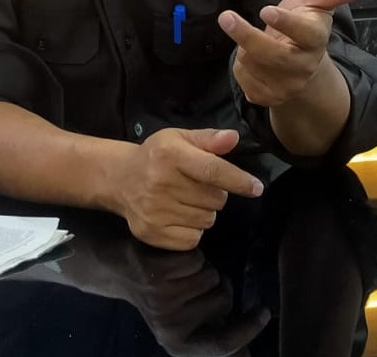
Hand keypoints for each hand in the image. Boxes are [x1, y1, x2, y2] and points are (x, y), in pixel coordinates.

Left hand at [110, 245, 268, 356]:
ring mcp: (160, 299)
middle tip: (191, 282)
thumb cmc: (159, 295)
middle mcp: (169, 326)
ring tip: (178, 270)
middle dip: (218, 285)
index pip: (224, 345)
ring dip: (202, 268)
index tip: (264, 313)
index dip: (249, 330)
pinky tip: (170, 258)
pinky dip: (189, 253)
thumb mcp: (183, 323)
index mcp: (178, 343)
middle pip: (224, 299)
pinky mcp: (153, 272)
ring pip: (211, 275)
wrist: (114, 267)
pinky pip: (196, 258)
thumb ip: (215, 337)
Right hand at [112, 128, 263, 250]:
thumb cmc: (156, 156)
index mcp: (170, 155)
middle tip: (197, 185)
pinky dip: (193, 230)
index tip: (256, 187)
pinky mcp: (153, 233)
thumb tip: (234, 138)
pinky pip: (193, 238)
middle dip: (215, 193)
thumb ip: (208, 139)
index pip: (213, 170)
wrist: (120, 179)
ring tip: (186, 199)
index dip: (238, 180)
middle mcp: (161, 183)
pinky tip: (179, 215)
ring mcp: (156, 211)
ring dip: (204, 211)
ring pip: (207, 220)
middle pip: (215, 199)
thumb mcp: (179, 138)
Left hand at [220, 0, 374, 108]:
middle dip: (247, 36)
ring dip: (245, 46)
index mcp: (315, 40)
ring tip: (254, 36)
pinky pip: (242, 76)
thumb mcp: (318, 3)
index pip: (304, 33)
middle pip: (272, 55)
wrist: (300, 65)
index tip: (267, 10)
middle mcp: (302, 67)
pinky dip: (242, 63)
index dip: (286, 23)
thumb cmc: (305, 25)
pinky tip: (253, 57)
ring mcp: (284, 86)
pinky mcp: (266, 97)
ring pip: (251, 62)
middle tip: (226, 17)